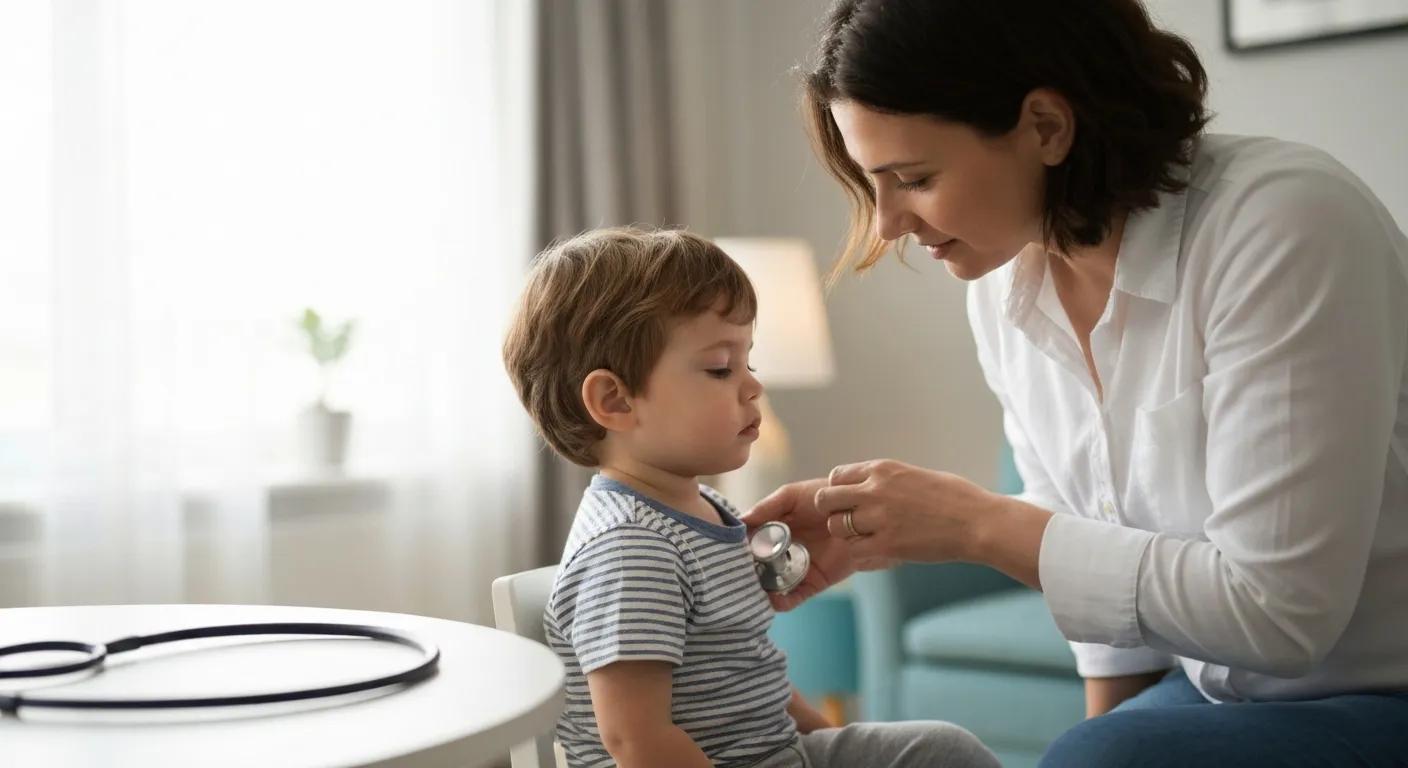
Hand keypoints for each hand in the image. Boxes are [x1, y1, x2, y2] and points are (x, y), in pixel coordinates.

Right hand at [742, 477, 855, 611]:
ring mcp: (797, 567)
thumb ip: (767, 507)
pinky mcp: (815, 581)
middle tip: (735, 580)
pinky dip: (784, 602)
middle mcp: (782, 551)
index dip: (739, 550)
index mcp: (773, 530)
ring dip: (762, 591)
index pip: (750, 543)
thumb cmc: (824, 496)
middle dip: (747, 574)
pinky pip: (796, 595)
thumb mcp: (791, 496)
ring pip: (774, 585)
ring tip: (751, 594)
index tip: (727, 556)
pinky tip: (774, 601)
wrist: (859, 511)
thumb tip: (741, 520)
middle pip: (758, 568)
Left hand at [815, 459, 1011, 565]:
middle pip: (824, 499)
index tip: (850, 503)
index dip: (838, 492)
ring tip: (868, 538)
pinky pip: (854, 551)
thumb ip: (886, 480)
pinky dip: (862, 554)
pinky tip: (878, 552)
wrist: (978, 522)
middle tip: (850, 522)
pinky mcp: (887, 545)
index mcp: (883, 469)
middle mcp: (875, 490)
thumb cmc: (955, 498)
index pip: (836, 476)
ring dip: (847, 535)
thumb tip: (868, 486)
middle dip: (832, 512)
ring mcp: (879, 518)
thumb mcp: (915, 475)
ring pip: (836, 527)